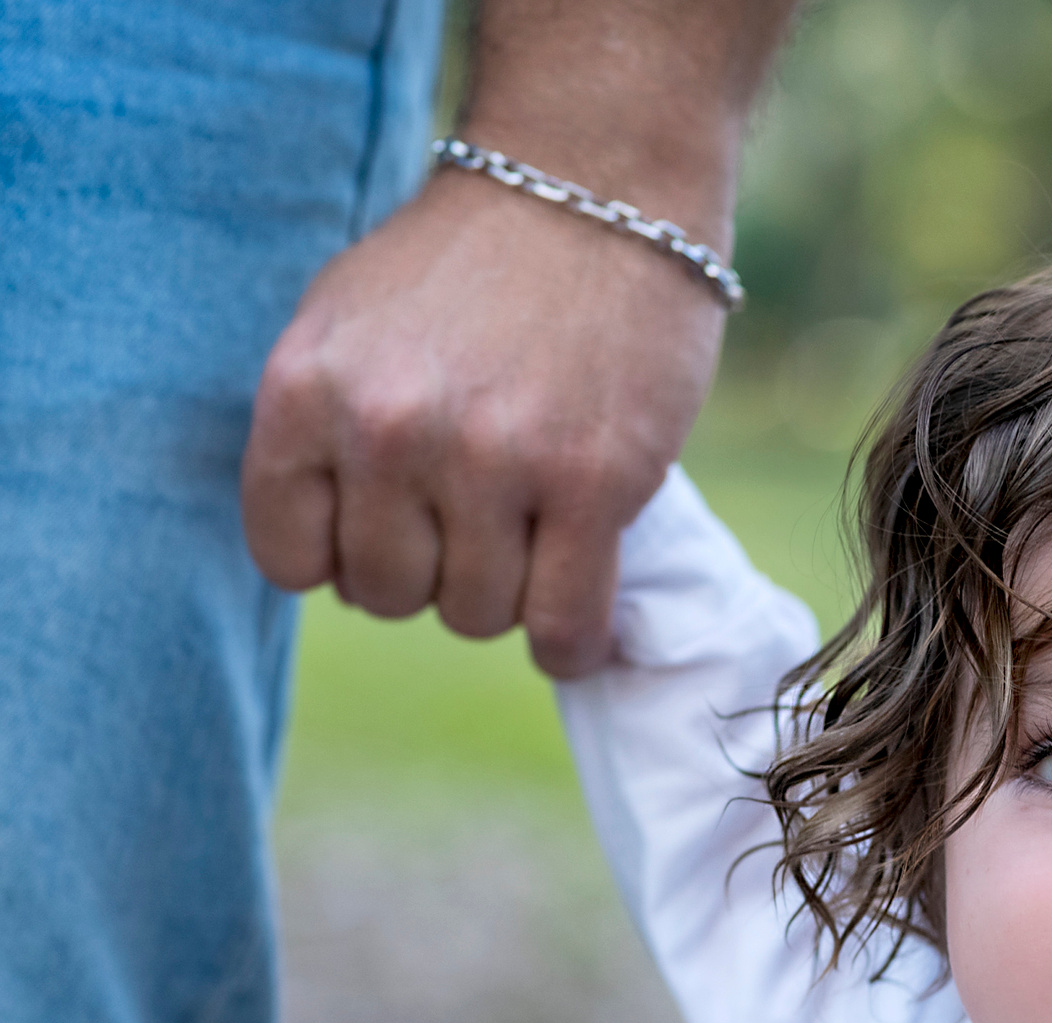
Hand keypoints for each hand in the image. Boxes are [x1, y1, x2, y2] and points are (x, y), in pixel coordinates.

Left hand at [242, 166, 726, 676]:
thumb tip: (330, 561)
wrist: (593, 184)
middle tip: (476, 525)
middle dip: (432, 574)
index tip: (391, 530)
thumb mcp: (347, 323)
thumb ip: (322, 430)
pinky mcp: (593, 484)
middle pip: (388, 596)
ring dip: (507, 595)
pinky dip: (570, 640)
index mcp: (307, 388)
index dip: (342, 558)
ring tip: (534, 537)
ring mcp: (494, 461)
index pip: (289, 558)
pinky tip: (577, 618)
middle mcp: (389, 429)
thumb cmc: (470, 262)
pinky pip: (562, 623)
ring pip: (476, 615)